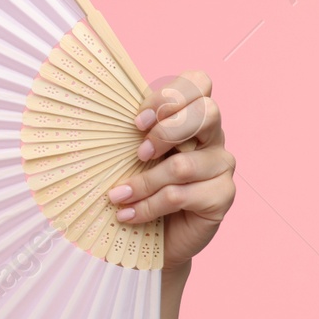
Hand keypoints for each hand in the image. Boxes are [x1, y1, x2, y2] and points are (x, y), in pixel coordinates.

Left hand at [105, 69, 235, 268]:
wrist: (154, 236)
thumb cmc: (140, 188)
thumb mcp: (130, 156)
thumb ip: (132, 135)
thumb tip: (96, 115)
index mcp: (192, 116)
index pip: (198, 82)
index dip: (169, 96)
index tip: (138, 122)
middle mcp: (213, 137)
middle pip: (207, 112)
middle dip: (166, 131)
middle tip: (138, 154)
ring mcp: (222, 166)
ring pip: (183, 164)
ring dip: (143, 182)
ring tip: (117, 197)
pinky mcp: (222, 196)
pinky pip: (180, 195)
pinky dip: (148, 206)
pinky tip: (128, 215)